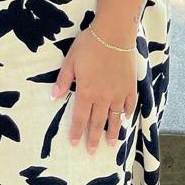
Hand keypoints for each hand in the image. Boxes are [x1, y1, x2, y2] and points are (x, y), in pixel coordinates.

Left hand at [51, 25, 137, 153]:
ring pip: (115, 118)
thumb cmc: (90, 44)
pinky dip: (127, 113)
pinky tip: (126, 118)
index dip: (76, 131)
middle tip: (92, 151)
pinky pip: (129, 104)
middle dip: (93, 138)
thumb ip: (63, 79)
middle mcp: (103, 97)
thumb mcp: (71, 60)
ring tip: (111, 143)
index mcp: (86, 92)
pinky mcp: (130, 86)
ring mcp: (118, 93)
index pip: (79, 117)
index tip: (74, 143)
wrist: (114, 33)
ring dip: (112, 131)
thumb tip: (54, 96)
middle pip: (97, 122)